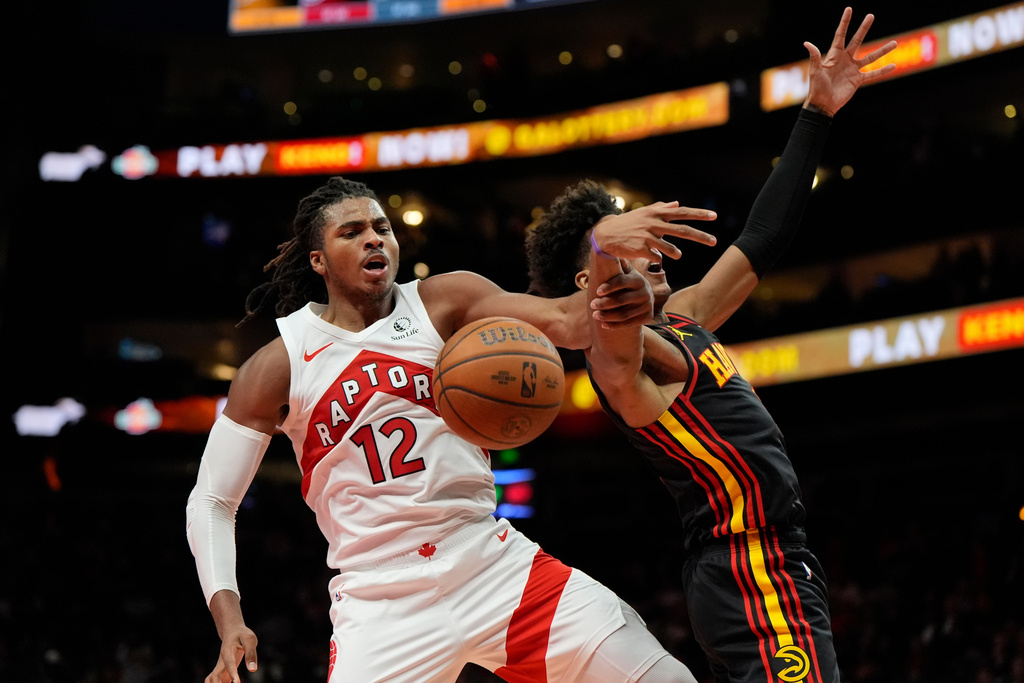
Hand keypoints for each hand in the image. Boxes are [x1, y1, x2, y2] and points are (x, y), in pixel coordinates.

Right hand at [206, 624, 257, 682]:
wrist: (232, 631)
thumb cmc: (242, 635)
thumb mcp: (250, 640)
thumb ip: (251, 654)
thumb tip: (253, 669)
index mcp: (227, 652)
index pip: (229, 664)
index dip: (232, 673)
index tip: (236, 682)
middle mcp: (221, 662)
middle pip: (214, 677)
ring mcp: (220, 667)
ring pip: (212, 680)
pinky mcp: (222, 671)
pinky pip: (217, 681)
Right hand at [590, 202, 716, 260]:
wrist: (606, 235)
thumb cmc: (627, 223)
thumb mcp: (644, 213)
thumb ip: (660, 208)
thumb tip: (676, 203)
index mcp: (657, 214)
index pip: (682, 213)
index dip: (699, 214)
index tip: (714, 216)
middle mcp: (654, 223)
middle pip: (682, 230)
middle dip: (700, 236)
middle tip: (714, 241)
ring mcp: (647, 237)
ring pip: (670, 249)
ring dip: (676, 253)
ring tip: (677, 255)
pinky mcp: (640, 250)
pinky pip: (657, 258)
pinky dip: (658, 258)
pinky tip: (654, 257)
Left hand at [590, 261, 653, 327]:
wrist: (644, 297)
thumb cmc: (628, 283)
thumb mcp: (626, 272)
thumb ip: (616, 264)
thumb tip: (603, 248)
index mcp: (638, 279)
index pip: (622, 282)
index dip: (609, 286)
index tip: (597, 291)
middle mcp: (646, 292)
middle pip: (622, 300)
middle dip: (604, 303)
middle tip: (592, 304)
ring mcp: (647, 305)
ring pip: (624, 314)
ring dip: (607, 316)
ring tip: (595, 315)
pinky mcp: (647, 317)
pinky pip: (629, 324)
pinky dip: (615, 325)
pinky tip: (603, 325)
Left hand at [803, 7, 897, 116]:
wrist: (823, 105)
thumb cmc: (817, 88)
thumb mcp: (815, 71)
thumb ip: (815, 57)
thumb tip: (807, 43)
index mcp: (834, 55)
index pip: (840, 35)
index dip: (845, 23)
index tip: (849, 9)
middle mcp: (845, 60)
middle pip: (857, 40)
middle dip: (863, 28)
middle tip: (871, 15)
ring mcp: (853, 69)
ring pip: (870, 57)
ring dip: (882, 50)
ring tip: (895, 43)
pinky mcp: (858, 80)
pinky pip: (873, 74)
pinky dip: (882, 71)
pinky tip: (893, 66)